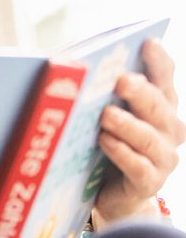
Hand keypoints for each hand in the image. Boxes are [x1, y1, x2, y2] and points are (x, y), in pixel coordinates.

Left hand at [94, 39, 185, 226]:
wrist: (112, 194)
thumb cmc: (106, 145)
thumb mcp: (105, 116)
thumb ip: (100, 93)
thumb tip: (68, 63)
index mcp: (161, 107)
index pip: (164, 80)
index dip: (159, 62)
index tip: (148, 42)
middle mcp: (169, 129)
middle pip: (158, 107)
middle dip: (140, 92)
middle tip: (121, 80)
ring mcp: (163, 157)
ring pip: (149, 138)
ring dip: (128, 125)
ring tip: (106, 115)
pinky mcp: (150, 182)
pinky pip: (138, 167)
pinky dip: (122, 153)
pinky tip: (104, 141)